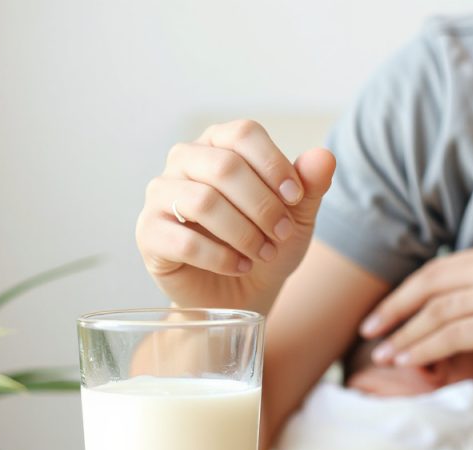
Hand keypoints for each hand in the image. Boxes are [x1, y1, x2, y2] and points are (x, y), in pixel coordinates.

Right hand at [136, 119, 335, 313]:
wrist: (241, 293)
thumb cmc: (266, 244)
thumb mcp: (297, 216)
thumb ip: (310, 186)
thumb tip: (324, 157)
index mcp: (219, 143)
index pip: (243, 134)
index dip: (274, 165)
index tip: (296, 197)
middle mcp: (185, 160)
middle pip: (223, 166)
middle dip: (262, 205)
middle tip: (283, 233)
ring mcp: (160, 195)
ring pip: (202, 201)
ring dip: (243, 232)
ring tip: (263, 253)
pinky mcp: (148, 233)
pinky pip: (182, 240)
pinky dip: (220, 258)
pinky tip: (240, 266)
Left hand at [359, 236, 472, 401]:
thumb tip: (458, 316)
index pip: (442, 268)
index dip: (408, 291)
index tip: (385, 311)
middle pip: (430, 283)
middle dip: (393, 307)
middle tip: (367, 328)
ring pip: (435, 311)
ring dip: (403, 334)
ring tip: (381, 353)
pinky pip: (449, 335)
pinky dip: (422, 348)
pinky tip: (406, 360)